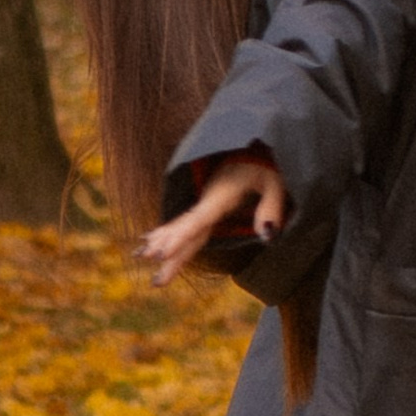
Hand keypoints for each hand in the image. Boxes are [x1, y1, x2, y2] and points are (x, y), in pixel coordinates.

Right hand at [142, 151, 285, 281]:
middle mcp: (209, 199)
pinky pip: (187, 223)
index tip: (161, 254)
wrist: (258, 143)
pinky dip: (168, 232)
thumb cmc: (267, 162)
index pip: (197, 220)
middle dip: (167, 248)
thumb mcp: (276, 180)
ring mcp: (207, 202)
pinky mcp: (210, 204)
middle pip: (185, 228)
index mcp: (221, 194)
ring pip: (182, 226)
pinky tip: (150, 239)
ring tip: (138, 256)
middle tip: (150, 272)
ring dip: (161, 241)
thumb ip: (271, 206)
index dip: (179, 237)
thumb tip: (266, 236)